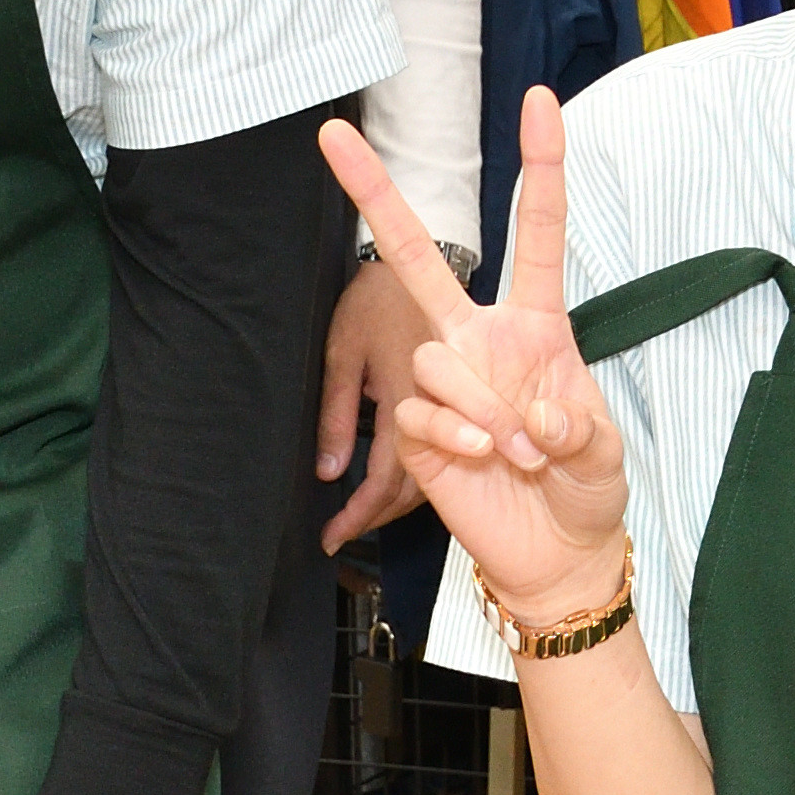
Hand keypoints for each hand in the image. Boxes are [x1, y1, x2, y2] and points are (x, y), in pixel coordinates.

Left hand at [315, 261, 433, 549]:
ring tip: (370, 514)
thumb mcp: (342, 353)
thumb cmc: (375, 300)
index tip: (333, 536)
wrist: (423, 258)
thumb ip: (337, 415)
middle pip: (415, 489)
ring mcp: (457, 407)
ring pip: (435, 473)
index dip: (358, 515)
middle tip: (347, 531)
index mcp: (406, 402)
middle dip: (380, 517)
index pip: (384, 481)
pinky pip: (448, 451)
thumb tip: (329, 471)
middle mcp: (439, 412)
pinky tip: (406, 478)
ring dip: (402, 501)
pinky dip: (425, 473)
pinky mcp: (465, 399)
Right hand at [317, 91, 626, 621]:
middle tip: (332, 135)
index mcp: (538, 323)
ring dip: (481, 409)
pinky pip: (418, 411)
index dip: (542, 164)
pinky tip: (479, 460)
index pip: (538, 230)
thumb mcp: (604, 451)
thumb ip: (575, 426)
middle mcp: (481, 339)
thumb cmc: (587, 486)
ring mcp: (446, 380)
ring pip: (434, 359)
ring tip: (516, 452)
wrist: (554, 551)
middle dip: (373, 194)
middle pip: (418, 258)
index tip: (539, 100)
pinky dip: (455, 436)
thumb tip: (531, 417)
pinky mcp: (418, 427)